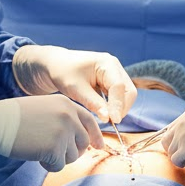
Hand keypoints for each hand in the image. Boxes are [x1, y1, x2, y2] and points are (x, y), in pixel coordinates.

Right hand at [0, 95, 103, 170]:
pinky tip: (34, 154)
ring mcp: (64, 132)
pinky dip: (47, 165)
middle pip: (83, 142)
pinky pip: (59, 166)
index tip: (99, 146)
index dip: (95, 135)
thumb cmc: (16, 117)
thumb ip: (64, 118)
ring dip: (57, 158)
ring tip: (38, 148)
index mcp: (67, 104)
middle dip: (73, 152)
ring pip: (72, 157)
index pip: (89, 121)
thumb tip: (79, 138)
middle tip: (56, 153)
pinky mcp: (55, 148)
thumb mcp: (45, 108)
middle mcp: (69, 117)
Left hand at [13, 45, 137, 122]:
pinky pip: (118, 97)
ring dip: (118, 108)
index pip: (119, 86)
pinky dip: (114, 106)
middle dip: (121, 107)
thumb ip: (93, 103)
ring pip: (125, 95)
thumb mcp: (75, 88)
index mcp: (107, 63)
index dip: (118, 104)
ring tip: (106, 118)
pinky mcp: (110, 82)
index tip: (114, 120)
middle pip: (128, 91)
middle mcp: (115, 67)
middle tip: (110, 122)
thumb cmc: (63, 72)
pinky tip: (104, 113)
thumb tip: (109, 118)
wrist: (55, 65)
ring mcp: (114, 74)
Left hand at [163, 109, 184, 170]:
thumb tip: (181, 144)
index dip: (176, 141)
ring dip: (181, 157)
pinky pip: (175, 161)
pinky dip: (183, 163)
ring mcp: (181, 136)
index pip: (170, 130)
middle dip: (175, 150)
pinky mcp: (184, 149)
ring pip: (170, 152)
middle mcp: (181, 124)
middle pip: (166, 141)